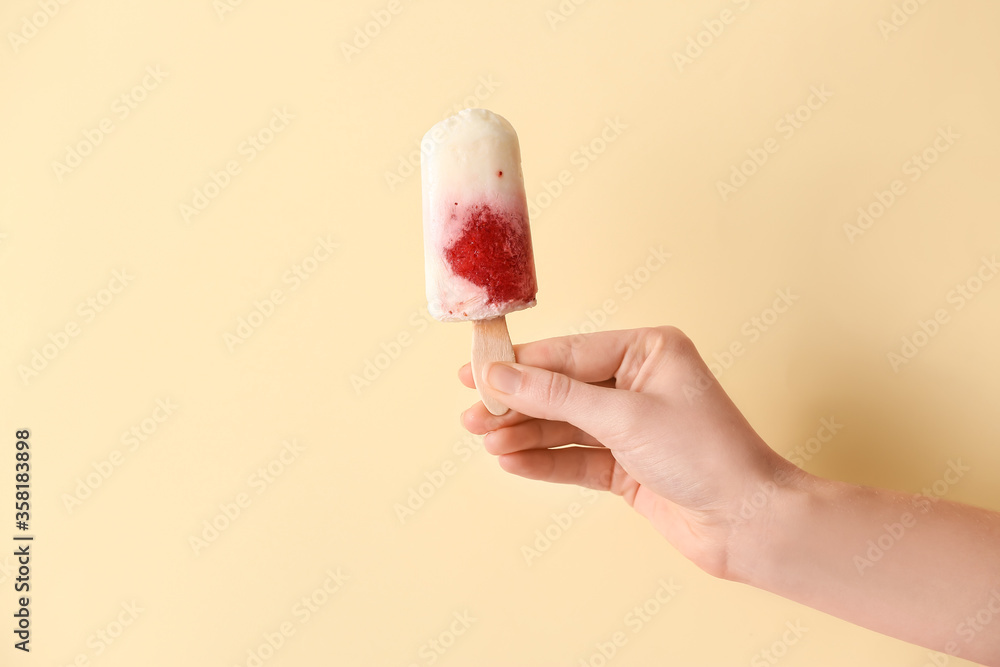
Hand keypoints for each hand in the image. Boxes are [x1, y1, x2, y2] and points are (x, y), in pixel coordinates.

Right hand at [459, 326, 802, 577]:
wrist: (747, 523)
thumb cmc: (706, 455)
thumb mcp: (623, 417)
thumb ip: (556, 396)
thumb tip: (500, 376)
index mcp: (648, 351)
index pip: (568, 353)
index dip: (519, 365)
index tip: (475, 371)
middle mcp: (638, 383)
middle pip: (561, 389)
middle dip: (517, 404)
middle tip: (471, 414)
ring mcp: (631, 426)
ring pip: (564, 425)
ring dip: (524, 434)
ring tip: (485, 440)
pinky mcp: (626, 465)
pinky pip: (575, 457)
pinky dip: (544, 460)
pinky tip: (512, 461)